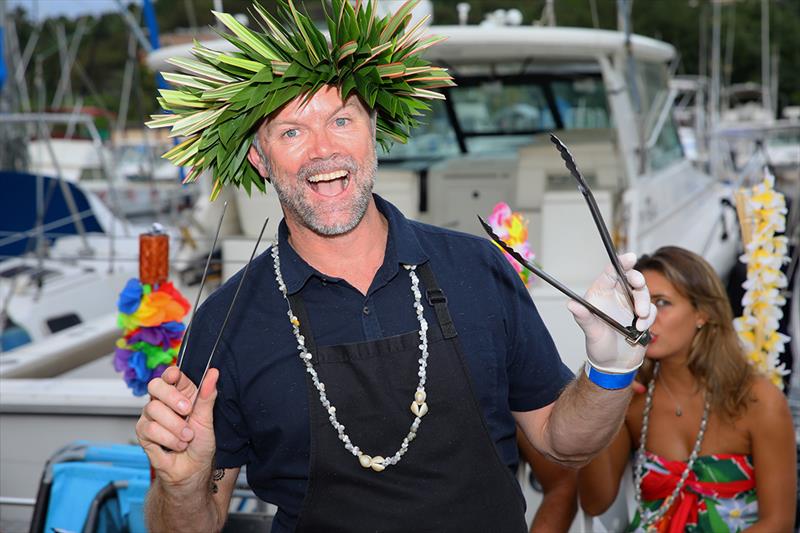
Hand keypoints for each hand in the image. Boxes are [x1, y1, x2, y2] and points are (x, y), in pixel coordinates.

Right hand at [136, 366, 218, 487]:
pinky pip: (150, 429)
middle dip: (172, 398)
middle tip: (187, 411)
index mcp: (180, 394)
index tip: (176, 376)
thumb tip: (213, 373)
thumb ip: (207, 395)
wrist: (193, 469)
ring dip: (175, 426)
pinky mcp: (143, 433)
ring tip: (187, 437)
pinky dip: (168, 439)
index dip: (171, 373)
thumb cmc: (200, 443)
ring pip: (153, 409)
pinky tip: (177, 445)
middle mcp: (162, 402)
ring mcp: (150, 417)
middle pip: (155, 386)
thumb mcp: (207, 418)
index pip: (169, 375)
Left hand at [567, 253, 655, 372]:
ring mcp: (630, 305)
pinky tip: (640, 329)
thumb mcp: (591, 332)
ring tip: (639, 319)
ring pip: (643, 293)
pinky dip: (649, 318)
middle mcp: (616, 297)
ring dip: (644, 303)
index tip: (630, 257)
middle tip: (639, 284)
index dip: (621, 262)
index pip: (611, 272)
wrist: (614, 365)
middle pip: (631, 278)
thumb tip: (572, 305)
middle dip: (637, 280)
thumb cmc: (598, 347)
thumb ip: (583, 318)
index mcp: (601, 294)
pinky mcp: (642, 316)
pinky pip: (652, 310)